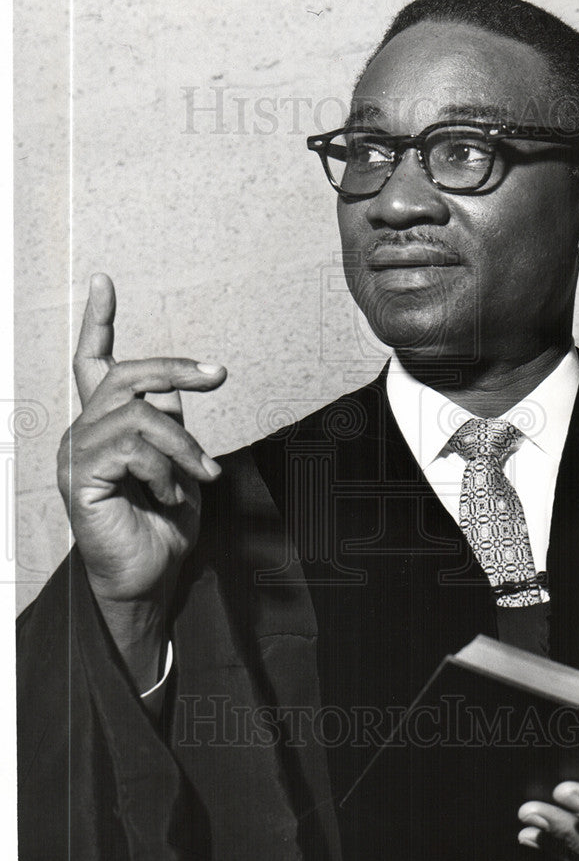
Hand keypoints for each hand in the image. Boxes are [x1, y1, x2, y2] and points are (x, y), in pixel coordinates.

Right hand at [57, 273, 226, 689]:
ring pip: (137, 414)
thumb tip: (171, 391)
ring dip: (183, 444)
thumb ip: (170, 426)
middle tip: (219, 375)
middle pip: (124, 375)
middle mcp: (85, 432)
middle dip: (175, 368)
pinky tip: (170, 494)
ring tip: (202, 475)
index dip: (98, 322)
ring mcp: (79, 454)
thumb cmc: (164, 524)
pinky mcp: (82, 479)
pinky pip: (133, 449)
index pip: (94, 363)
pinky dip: (165, 469)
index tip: (105, 282)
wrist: (150, 578)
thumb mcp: (179, 464)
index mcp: (107, 425)